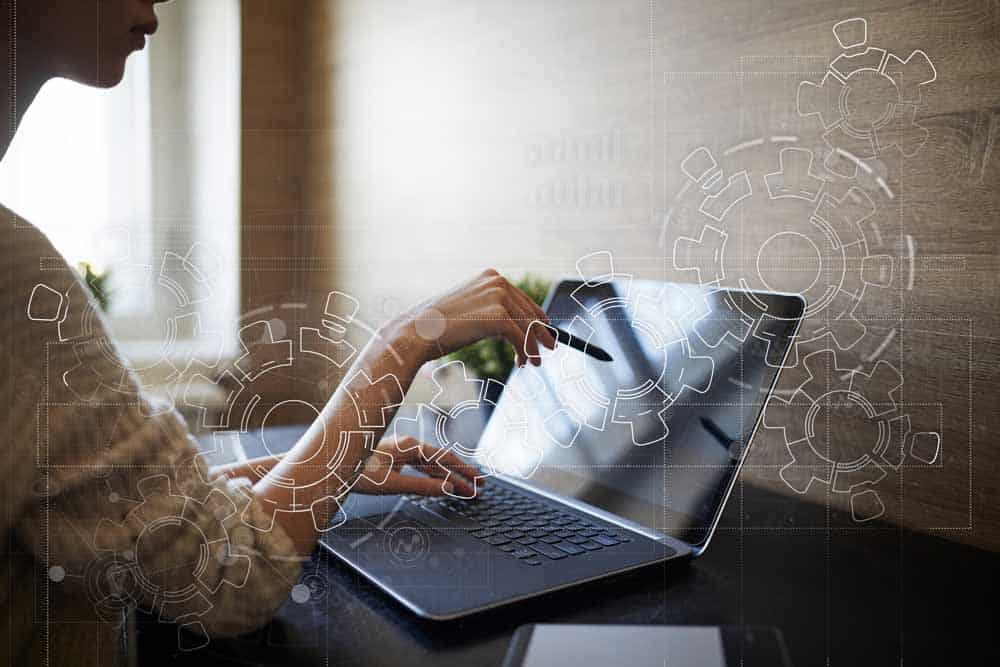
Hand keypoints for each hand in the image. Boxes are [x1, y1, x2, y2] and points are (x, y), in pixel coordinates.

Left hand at [353, 435, 481, 496]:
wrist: (332, 466)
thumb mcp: (392, 484)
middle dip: (462, 475)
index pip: (445, 459)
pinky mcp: (396, 458)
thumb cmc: (357, 473)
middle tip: (480, 487)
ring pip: (433, 465)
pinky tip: (442, 486)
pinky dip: (435, 477)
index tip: (479, 482)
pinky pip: (422, 467)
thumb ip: (422, 487)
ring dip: (449, 478)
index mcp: (411, 446)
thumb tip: (448, 489)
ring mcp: (403, 451)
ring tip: (465, 490)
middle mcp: (409, 445)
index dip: (464, 472)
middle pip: (442, 461)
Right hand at [396, 269, 557, 366]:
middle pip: (528, 312)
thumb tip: (514, 324)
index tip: (544, 329)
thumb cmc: (438, 325)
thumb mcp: (468, 309)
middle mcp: (497, 282)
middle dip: (539, 333)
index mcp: (490, 276)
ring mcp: (499, 297)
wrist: (417, 332)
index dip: (536, 316)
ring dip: (533, 347)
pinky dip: (526, 352)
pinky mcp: (499, 316)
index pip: (522, 298)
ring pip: (527, 326)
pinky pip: (521, 338)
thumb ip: (490, 309)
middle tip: (549, 348)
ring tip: (534, 363)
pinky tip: (524, 363)